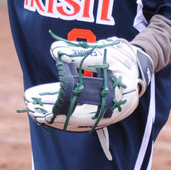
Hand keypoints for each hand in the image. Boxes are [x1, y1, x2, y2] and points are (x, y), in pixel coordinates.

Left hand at [23, 35, 153, 133]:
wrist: (139, 60)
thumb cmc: (124, 55)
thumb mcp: (104, 51)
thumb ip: (80, 53)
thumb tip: (55, 50)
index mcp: (118, 103)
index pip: (86, 116)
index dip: (64, 116)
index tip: (44, 113)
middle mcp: (111, 113)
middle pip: (77, 119)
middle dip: (53, 115)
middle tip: (31, 110)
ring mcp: (105, 111)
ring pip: (75, 116)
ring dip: (54, 112)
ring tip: (32, 107)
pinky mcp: (99, 107)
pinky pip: (77, 111)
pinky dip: (62, 107)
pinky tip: (45, 101)